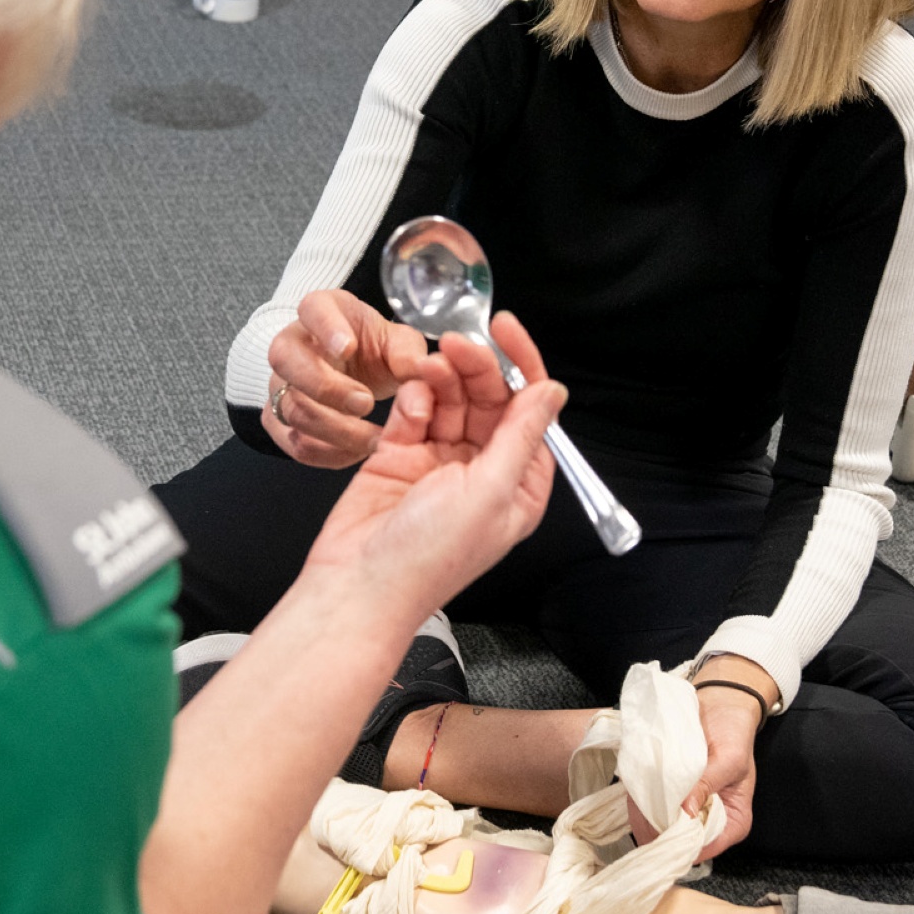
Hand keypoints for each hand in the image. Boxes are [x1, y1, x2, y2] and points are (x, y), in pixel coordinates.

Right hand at [262, 288, 430, 468]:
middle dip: (327, 387)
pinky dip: (326, 453)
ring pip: (290, 408)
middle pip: (287, 361)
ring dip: (334, 428)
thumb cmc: (372, 350)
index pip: (312, 310)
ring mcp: (278, 383)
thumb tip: (424, 372)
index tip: (348, 348)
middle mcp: (290, 344)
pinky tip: (357, 451)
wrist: (354, 371)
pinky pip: (293, 441)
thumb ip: (409, 354)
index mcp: (319, 311)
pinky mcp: (278, 419)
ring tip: (373, 438)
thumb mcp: (397, 342)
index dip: (327, 329)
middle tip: (366, 403)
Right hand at [295, 311, 561, 633]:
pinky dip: (414, 402)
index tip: (505, 330)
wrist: (359, 584)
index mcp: (518, 484)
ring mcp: (440, 462)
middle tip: (455, 344)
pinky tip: (410, 408)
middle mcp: (483, 471)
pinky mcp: (400, 456)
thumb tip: (553, 391)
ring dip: (442, 380)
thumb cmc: (428, 556)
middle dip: (475, 368)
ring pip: (450, 400)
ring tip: (427, 371)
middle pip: (489, 399)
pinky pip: (414, 412)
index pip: (530, 410)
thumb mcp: (489, 490)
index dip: (521, 366)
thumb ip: (521, 435)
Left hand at [634, 666, 768, 861]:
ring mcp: (691, 812)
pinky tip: (636, 791)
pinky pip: (652, 810)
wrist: (720, 707)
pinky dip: (642, 803)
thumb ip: (708, 785)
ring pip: (661, 829)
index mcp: (734, 822)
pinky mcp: (674, 799)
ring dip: (646, 816)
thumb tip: (685, 811)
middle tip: (642, 808)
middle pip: (679, 843)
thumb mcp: (728, 758)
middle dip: (658, 830)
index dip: (679, 844)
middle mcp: (711, 823)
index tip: (660, 827)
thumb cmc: (733, 732)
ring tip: (637, 797)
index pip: (704, 849)